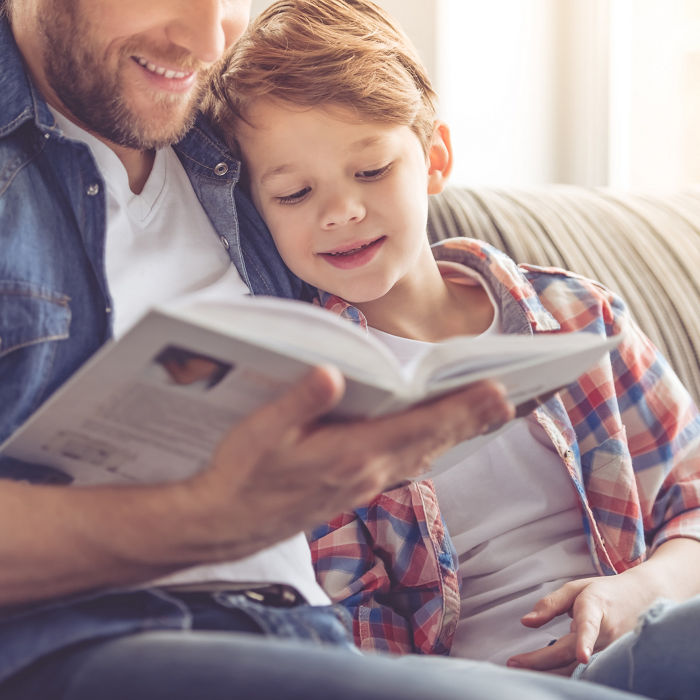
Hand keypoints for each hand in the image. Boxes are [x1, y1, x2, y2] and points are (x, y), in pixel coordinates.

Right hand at [186, 366, 513, 559]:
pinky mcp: (356, 488)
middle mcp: (367, 473)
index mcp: (351, 454)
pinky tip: (436, 438)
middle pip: (432, 441)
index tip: (497, 392)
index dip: (460, 408)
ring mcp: (364, 485)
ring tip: (487, 413)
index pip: (418, 426)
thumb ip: (299, 402)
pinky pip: (406, 466)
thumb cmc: (242, 473)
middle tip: (512, 396)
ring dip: (457, 433)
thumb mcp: (260, 431)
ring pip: (423, 455)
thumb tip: (332, 373)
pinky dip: (430, 447)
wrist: (228, 522)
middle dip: (473, 418)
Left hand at [506, 573, 659, 673]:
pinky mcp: (611, 663)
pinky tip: (544, 676)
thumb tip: (525, 622)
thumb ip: (550, 604)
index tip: (583, 656)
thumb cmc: (603, 592)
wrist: (644, 599)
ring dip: (549, 672)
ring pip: (576, 669)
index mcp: (596, 610)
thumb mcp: (575, 588)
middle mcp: (606, 635)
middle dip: (541, 662)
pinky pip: (584, 673)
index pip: (589, 627)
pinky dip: (563, 675)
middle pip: (570, 654)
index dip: (586, 641)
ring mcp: (611, 652)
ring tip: (522, 671)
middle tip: (512, 664)